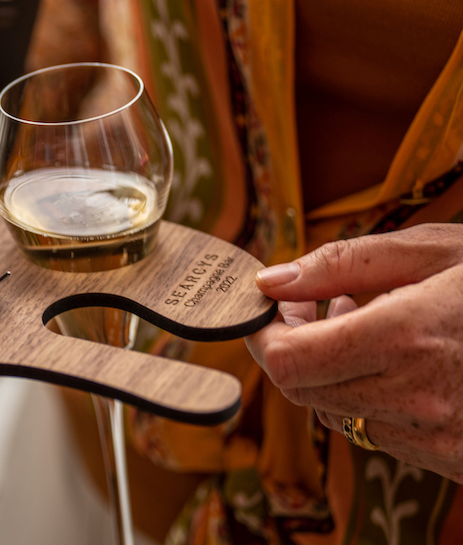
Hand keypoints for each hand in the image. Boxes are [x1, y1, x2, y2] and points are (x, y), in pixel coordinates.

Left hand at [245, 223, 462, 480]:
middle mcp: (418, 397)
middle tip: (321, 305)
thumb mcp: (432, 250)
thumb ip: (340, 265)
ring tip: (372, 323)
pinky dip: (368, 395)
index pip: (289, 361)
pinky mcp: (455, 457)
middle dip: (295, 347)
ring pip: (336, 412)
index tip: (268, 309)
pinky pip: (378, 432)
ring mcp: (439, 435)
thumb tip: (268, 281)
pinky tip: (401, 358)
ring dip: (332, 370)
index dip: (264, 336)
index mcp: (407, 337)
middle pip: (303, 390)